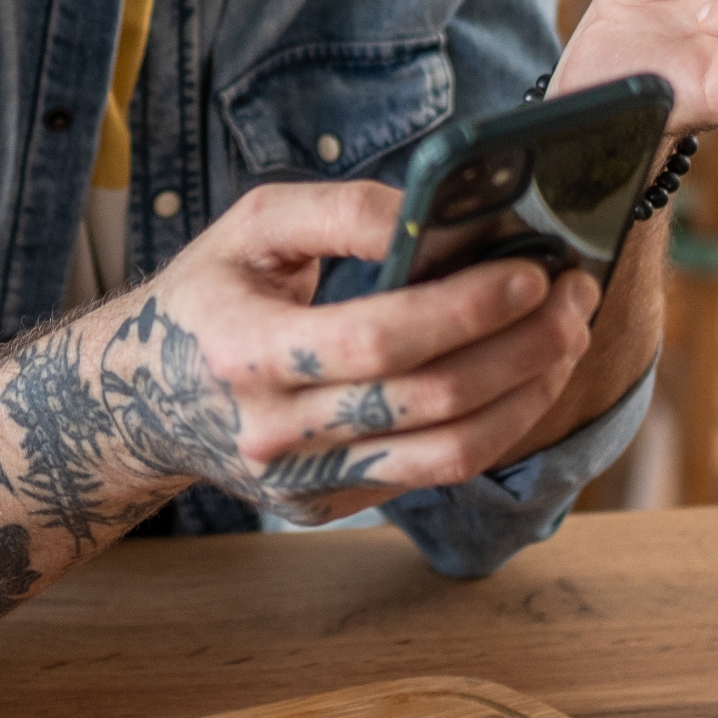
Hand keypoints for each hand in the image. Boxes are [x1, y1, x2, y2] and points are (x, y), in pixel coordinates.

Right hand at [102, 181, 604, 517]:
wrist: (142, 398)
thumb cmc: (210, 295)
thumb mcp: (252, 225)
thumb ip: (342, 210)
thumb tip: (435, 211)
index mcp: (247, 351)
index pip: (375, 341)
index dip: (464, 310)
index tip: (531, 274)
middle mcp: (273, 432)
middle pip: (428, 403)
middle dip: (521, 348)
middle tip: (575, 297)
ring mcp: (302, 483)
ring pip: (446, 455)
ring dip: (527, 396)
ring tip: (565, 338)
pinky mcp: (327, 507)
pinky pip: (431, 472)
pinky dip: (495, 423)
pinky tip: (522, 375)